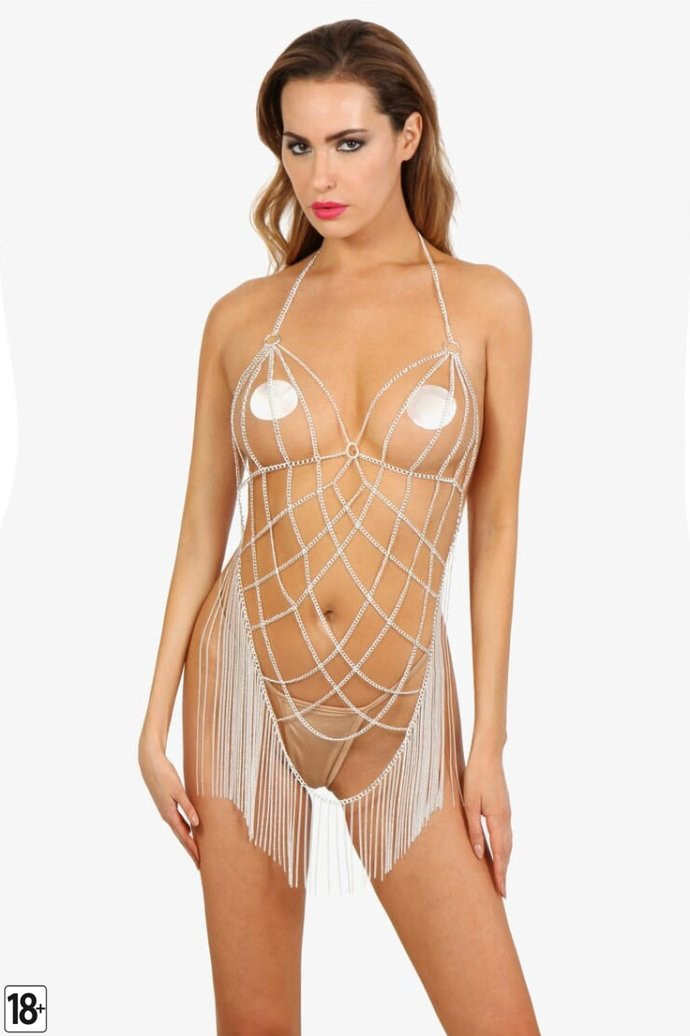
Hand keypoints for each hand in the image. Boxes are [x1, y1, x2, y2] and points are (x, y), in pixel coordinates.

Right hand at [138, 735, 199, 869]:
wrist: (150, 762)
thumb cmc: (164, 774)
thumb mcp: (178, 790)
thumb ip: (188, 807)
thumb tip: (196, 824)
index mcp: (169, 814)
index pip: (184, 837)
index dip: (192, 850)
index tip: (200, 862)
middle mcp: (167, 815)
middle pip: (182, 836)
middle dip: (191, 850)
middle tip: (200, 863)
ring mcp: (166, 810)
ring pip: (180, 829)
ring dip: (188, 840)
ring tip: (197, 850)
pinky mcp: (167, 803)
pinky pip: (178, 820)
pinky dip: (186, 827)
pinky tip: (192, 828)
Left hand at [462, 748, 511, 897]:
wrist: (488, 755)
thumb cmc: (475, 777)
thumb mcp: (469, 804)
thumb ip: (473, 830)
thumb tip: (478, 855)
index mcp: (498, 819)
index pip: (500, 854)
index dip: (500, 874)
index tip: (502, 892)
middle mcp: (506, 819)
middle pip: (507, 852)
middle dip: (504, 872)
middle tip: (502, 893)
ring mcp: (507, 813)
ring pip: (508, 843)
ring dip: (505, 861)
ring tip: (501, 877)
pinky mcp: (504, 808)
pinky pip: (506, 834)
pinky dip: (504, 848)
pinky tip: (499, 852)